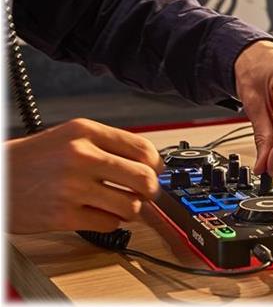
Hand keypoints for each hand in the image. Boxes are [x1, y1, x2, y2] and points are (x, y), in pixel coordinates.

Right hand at [7, 118, 163, 233]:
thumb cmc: (33, 159)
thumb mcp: (69, 137)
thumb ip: (107, 146)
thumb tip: (150, 164)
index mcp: (85, 132)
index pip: (143, 148)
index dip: (156, 164)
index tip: (155, 171)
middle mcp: (80, 156)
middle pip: (144, 178)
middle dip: (151, 190)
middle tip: (145, 193)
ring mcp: (72, 187)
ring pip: (131, 205)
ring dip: (130, 209)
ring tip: (118, 204)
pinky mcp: (63, 215)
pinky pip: (108, 223)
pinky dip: (108, 221)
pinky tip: (96, 212)